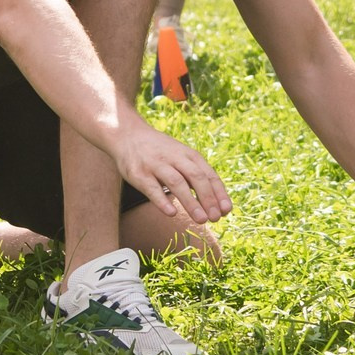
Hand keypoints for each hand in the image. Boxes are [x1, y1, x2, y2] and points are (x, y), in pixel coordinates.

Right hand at [110, 119, 232, 224]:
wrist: (127, 135)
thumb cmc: (160, 152)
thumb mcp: (181, 157)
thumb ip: (196, 176)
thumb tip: (217, 204)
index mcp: (188, 154)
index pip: (208, 174)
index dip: (219, 192)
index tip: (227, 210)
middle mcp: (174, 157)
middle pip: (195, 177)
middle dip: (207, 198)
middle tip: (215, 217)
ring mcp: (155, 165)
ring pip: (176, 182)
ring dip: (190, 202)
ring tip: (201, 219)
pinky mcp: (138, 173)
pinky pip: (152, 188)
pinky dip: (162, 201)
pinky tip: (172, 213)